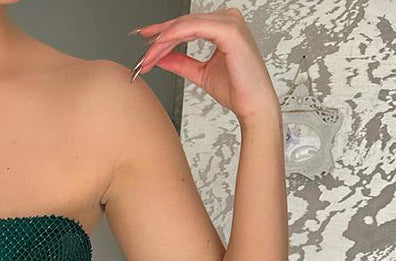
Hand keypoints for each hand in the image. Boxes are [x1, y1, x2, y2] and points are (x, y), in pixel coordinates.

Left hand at [130, 7, 280, 125]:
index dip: (164, 32)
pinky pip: (195, 28)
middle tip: (142, 51)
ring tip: (148, 55)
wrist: (253, 105)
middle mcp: (228, 19)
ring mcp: (230, 22)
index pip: (187, 25)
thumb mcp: (200, 73)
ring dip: (164, 39)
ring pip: (186, 24)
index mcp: (223, 27)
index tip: (145, 41)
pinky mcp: (229, 31)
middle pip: (184, 23)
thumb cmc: (236, 90)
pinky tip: (162, 45)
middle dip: (160, 37)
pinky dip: (175, 36)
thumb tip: (161, 58)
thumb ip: (181, 63)